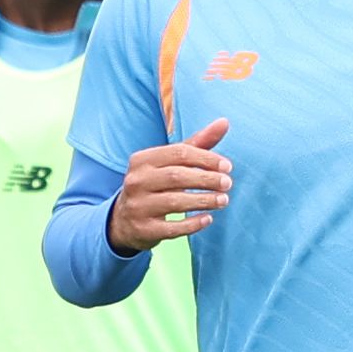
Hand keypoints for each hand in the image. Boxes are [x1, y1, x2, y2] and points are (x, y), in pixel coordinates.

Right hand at [107, 120, 231, 254]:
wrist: (124, 220)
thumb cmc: (156, 185)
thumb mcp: (171, 163)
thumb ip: (197, 143)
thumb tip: (225, 122)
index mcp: (142, 160)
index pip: (178, 153)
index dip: (206, 158)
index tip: (228, 167)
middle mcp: (136, 181)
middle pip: (177, 176)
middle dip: (207, 179)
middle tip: (228, 184)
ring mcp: (138, 206)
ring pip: (175, 202)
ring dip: (204, 201)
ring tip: (224, 201)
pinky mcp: (143, 229)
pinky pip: (172, 228)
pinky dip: (193, 224)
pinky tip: (208, 218)